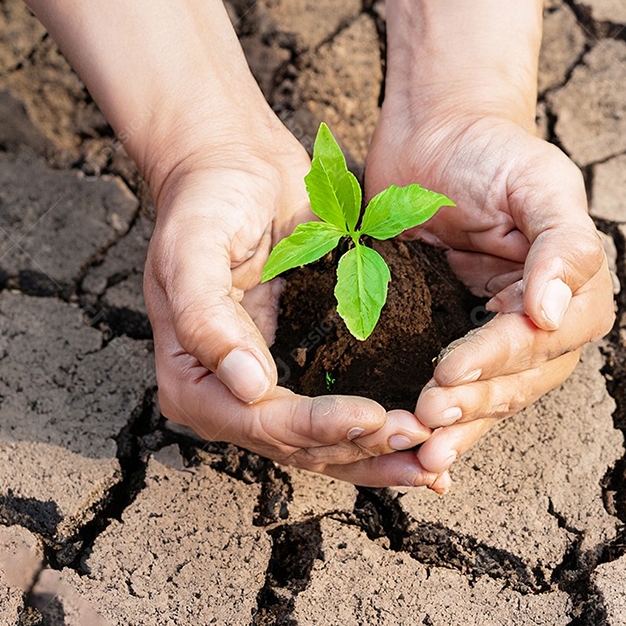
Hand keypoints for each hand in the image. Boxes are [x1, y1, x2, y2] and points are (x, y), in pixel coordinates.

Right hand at [144, 115, 446, 488]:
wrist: (233, 165)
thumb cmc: (205, 201)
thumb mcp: (191, 250)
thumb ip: (207, 319)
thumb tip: (248, 387)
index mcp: (193, 380)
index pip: (260, 422)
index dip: (318, 428)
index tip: (374, 417)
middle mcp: (231, 397)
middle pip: (300, 445)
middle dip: (361, 448)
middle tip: (421, 440)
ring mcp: (270, 388)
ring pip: (328, 444)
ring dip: (380, 454)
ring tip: (434, 460)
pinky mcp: (308, 367)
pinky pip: (345, 411)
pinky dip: (382, 430)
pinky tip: (426, 441)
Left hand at [365, 99, 615, 478]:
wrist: (436, 134)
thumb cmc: (494, 150)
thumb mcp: (540, 182)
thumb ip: (563, 245)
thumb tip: (556, 317)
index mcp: (573, 292)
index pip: (538, 341)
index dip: (496, 361)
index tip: (449, 373)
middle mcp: (540, 325)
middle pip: (516, 382)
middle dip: (473, 404)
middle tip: (427, 418)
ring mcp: (492, 335)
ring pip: (487, 396)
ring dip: (458, 426)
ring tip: (420, 448)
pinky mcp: (447, 336)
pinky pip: (449, 385)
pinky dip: (435, 416)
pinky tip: (410, 444)